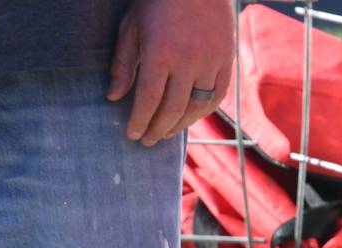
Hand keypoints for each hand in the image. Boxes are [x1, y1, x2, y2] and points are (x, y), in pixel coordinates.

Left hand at [107, 0, 234, 146]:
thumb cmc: (157, 1)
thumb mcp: (132, 26)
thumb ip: (123, 63)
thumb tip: (114, 97)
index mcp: (160, 52)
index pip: (148, 99)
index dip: (139, 121)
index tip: (132, 134)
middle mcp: (188, 60)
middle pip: (172, 109)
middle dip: (157, 129)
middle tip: (147, 140)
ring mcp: (210, 59)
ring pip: (196, 106)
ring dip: (180, 125)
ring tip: (166, 133)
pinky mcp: (227, 57)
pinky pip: (217, 94)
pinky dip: (204, 111)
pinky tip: (190, 117)